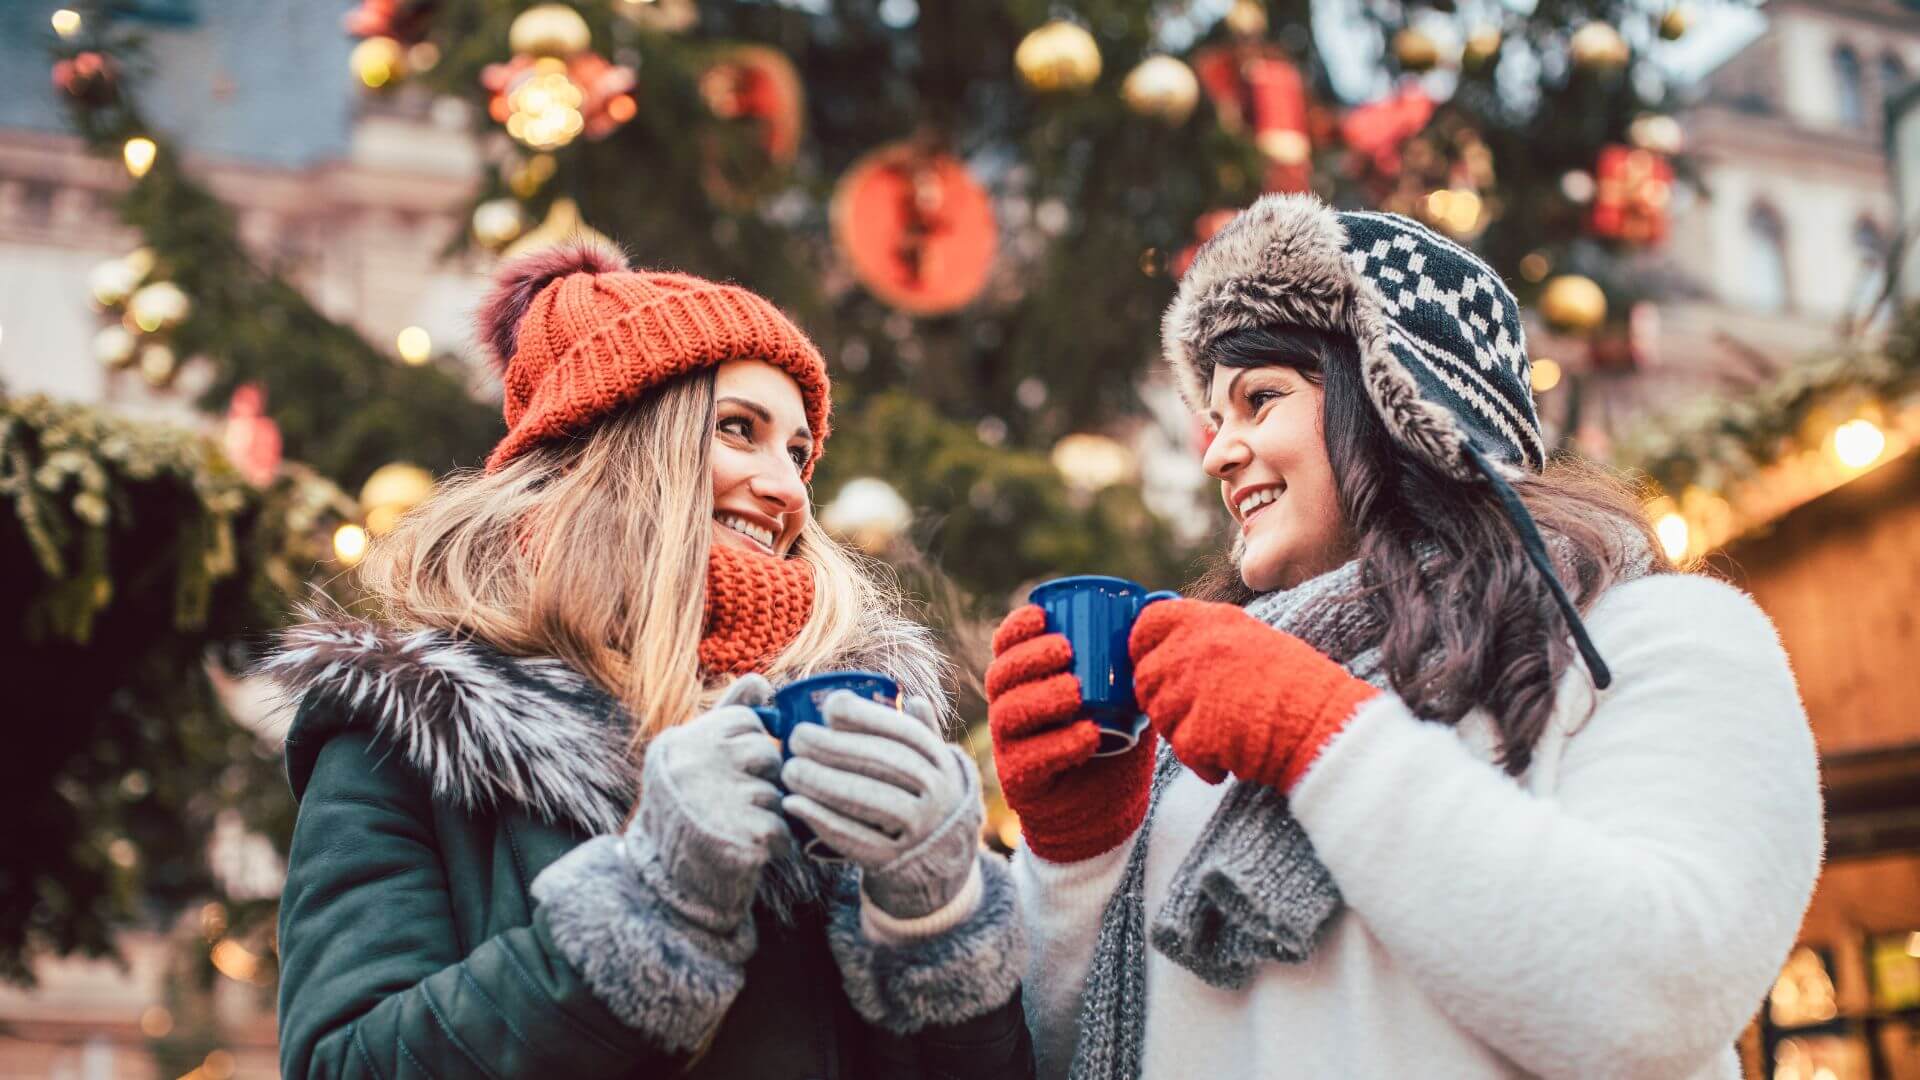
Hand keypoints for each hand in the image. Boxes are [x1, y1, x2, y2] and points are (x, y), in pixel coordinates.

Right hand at [628, 674, 791, 932]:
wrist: (665, 888)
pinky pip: (783, 828)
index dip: (749, 748)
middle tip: (732, 805)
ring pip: (776, 792)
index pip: (746, 720)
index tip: (727, 773)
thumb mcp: (694, 757)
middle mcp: (693, 765)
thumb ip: (727, 715)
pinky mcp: (741, 837)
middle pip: (766, 753)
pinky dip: (774, 844)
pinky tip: (746, 850)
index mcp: (681, 742)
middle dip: (762, 780)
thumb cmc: (687, 814)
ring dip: (767, 814)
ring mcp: (716, 801)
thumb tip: (761, 680)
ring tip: (734, 829)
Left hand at [781, 693, 980, 919]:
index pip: (906, 733)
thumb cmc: (923, 802)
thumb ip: (921, 734)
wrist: (940, 866)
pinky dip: (821, 819)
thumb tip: (911, 698)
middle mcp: (939, 796)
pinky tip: (793, 804)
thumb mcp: (934, 769)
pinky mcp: (894, 861)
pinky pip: (855, 839)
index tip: (830, 707)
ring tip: (790, 769)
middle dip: (835, 747)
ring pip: (869, 799)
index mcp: (944, 765)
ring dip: (823, 782)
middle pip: (884, 764)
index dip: (867, 716)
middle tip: (796, 738)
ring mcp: (920, 831)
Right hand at [984, 605, 1156, 862]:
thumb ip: (1133, 659)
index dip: (1017, 628)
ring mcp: (1010, 747)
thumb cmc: (1114, 740)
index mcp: (1026, 682)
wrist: (1106, 808)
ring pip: (1009, 714)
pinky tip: (1088, 735)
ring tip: (1076, 692)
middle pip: (1001, 676)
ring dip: (1042, 697)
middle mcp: (1009, 710)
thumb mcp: (1124, 696)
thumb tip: (1162, 606)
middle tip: (1066, 650)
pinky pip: (1030, 759)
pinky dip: (1060, 744)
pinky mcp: (1021, 781)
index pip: (1006, 647)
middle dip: (1029, 658)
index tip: (1043, 615)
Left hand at [1129, 599, 1379, 790]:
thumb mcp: (1253, 640)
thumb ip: (1209, 640)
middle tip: (1197, 714)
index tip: (1153, 663)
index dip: (1143, 647)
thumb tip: (1171, 651)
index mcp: (1210, 621)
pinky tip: (1232, 758)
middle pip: (1146, 677)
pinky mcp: (1196, 731)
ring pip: (1159, 716)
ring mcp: (1191, 689)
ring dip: (1183, 731)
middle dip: (1163, 700)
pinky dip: (1204, 762)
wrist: (1326, 725)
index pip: (1147, 623)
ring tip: (1224, 735)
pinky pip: (1182, 750)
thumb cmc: (1300, 686)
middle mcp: (1195, 648)